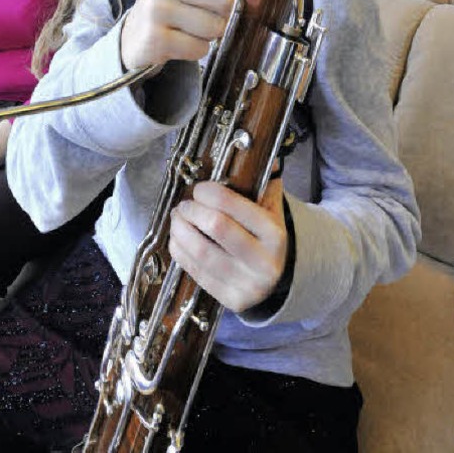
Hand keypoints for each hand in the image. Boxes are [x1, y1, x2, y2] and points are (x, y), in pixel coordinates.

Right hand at [120, 0, 260, 69]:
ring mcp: (156, 9)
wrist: (133, 38)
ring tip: (190, 30)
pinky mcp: (156, 38)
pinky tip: (181, 43)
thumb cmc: (169, 8)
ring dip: (210, 34)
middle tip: (209, 17)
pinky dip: (198, 50)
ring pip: (216, 26)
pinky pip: (201, 48)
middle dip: (225, 14)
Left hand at [169, 179, 287, 313]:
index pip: (232, 206)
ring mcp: (247, 285)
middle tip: (183, 205)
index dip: (208, 192)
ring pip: (201, 252)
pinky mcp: (231, 301)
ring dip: (180, 230)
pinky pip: (195, 272)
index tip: (199, 189)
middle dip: (191, 211)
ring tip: (177, 218)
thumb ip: (265, 183)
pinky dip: (180, 251)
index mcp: (275, 234)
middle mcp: (264, 261)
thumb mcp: (273, 210)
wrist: (276, 281)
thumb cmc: (266, 237)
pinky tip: (178, 239)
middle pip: (215, 227)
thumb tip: (261, 152)